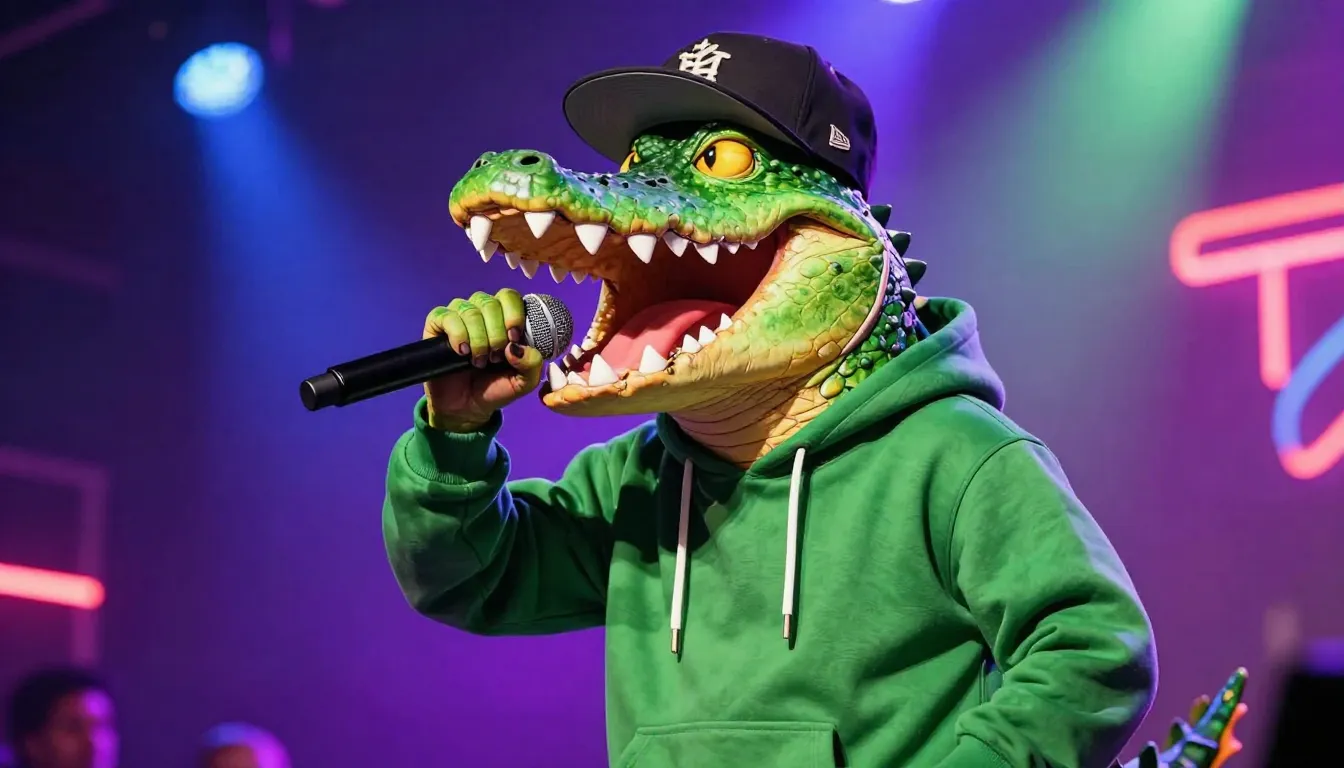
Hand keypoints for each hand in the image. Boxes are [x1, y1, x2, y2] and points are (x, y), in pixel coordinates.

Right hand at [422, 289, 543, 431]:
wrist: (466, 406)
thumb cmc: (496, 387)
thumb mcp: (524, 382)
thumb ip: (532, 364)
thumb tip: (516, 346)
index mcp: (505, 316)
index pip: (510, 297)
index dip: (513, 315)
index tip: (513, 339)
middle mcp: (482, 310)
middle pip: (491, 304)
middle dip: (496, 335)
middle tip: (494, 358)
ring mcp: (459, 314)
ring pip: (471, 311)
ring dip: (478, 340)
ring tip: (478, 361)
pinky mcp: (437, 323)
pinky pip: (447, 316)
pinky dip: (458, 335)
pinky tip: (461, 352)